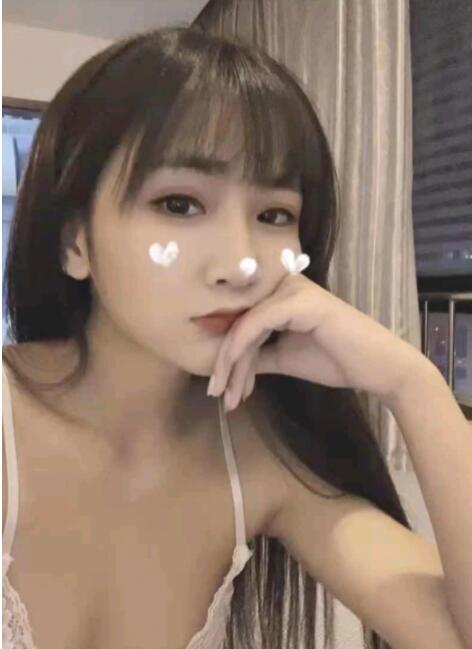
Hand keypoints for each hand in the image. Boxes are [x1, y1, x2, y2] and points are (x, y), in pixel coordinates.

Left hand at [208, 273, 428, 410]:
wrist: (377, 368)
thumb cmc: (336, 361)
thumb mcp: (284, 358)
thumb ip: (256, 355)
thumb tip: (224, 364)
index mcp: (280, 294)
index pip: (244, 321)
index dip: (228, 355)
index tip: (219, 388)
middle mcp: (283, 283)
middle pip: (241, 323)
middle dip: (226, 363)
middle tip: (218, 395)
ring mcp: (290, 289)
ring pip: (244, 326)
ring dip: (231, 365)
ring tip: (227, 397)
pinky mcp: (297, 300)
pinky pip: (255, 324)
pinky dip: (240, 352)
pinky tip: (234, 379)